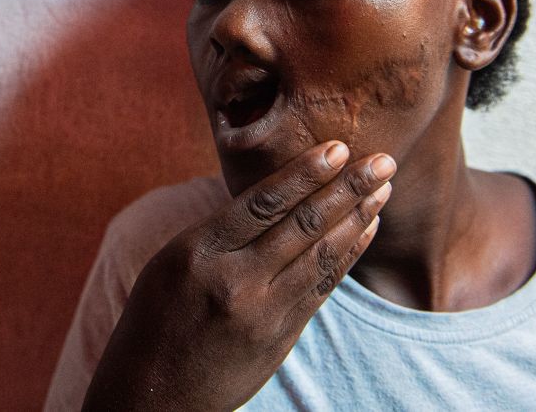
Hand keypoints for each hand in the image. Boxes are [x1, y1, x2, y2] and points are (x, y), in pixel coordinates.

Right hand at [82, 141, 393, 410]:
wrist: (151, 396)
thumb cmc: (155, 320)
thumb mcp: (171, 262)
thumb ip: (220, 233)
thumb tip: (274, 198)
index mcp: (197, 251)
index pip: (262, 202)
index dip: (306, 173)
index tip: (339, 148)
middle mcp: (232, 280)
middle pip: (302, 224)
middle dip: (348, 189)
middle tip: (383, 161)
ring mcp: (260, 313)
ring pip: (320, 255)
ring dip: (358, 218)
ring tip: (384, 189)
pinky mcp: (279, 338)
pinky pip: (321, 287)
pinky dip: (347, 255)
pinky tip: (366, 230)